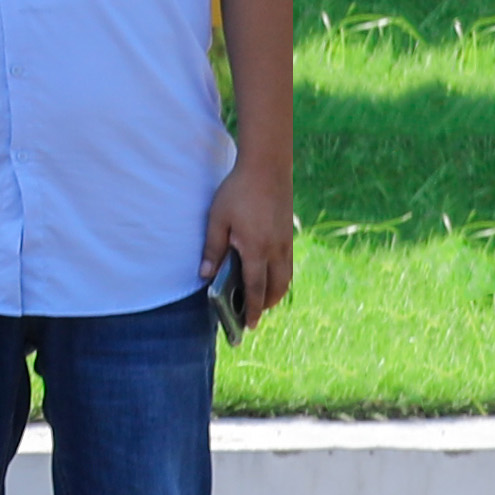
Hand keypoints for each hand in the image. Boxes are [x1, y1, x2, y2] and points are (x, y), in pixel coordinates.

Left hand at [205, 161, 297, 334]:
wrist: (267, 168)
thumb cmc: (238, 192)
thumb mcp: (217, 219)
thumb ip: (212, 249)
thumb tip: (205, 276)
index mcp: (256, 250)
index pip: (255, 289)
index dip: (252, 310)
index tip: (248, 326)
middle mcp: (276, 251)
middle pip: (275, 289)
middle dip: (265, 306)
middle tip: (254, 316)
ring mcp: (286, 243)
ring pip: (286, 278)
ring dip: (275, 293)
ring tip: (262, 300)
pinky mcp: (289, 234)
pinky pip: (288, 265)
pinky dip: (281, 277)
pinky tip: (270, 276)